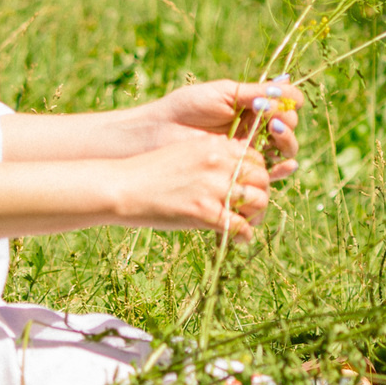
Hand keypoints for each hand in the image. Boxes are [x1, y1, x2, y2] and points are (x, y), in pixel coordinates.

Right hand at [112, 131, 272, 242]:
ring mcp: (213, 187)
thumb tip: (237, 174)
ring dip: (256, 215)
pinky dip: (244, 235)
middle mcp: (219, 162)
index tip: (250, 187)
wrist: (123, 187)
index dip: (257, 175)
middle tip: (252, 209)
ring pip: (258, 201)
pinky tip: (239, 239)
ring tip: (247, 224)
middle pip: (262, 178)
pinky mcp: (204, 211)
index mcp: (216, 145)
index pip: (256, 158)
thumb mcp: (187, 152)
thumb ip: (214, 158)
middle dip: (261, 194)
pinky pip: (239, 225)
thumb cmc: (151, 172)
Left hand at [139, 79, 301, 179]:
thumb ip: (256, 93)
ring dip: (287, 140)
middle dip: (287, 121)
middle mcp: (255, 127)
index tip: (276, 100)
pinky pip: (270, 171)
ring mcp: (250, 149)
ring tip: (275, 132)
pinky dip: (283, 169)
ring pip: (285, 148)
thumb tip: (291, 87)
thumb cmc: (187, 107)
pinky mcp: (242, 170)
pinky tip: (287, 165)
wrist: (160, 133)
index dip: (288, 101)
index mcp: (252, 105)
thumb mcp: (224, 93)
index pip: (285, 102)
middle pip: (288, 125)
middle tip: (274, 119)